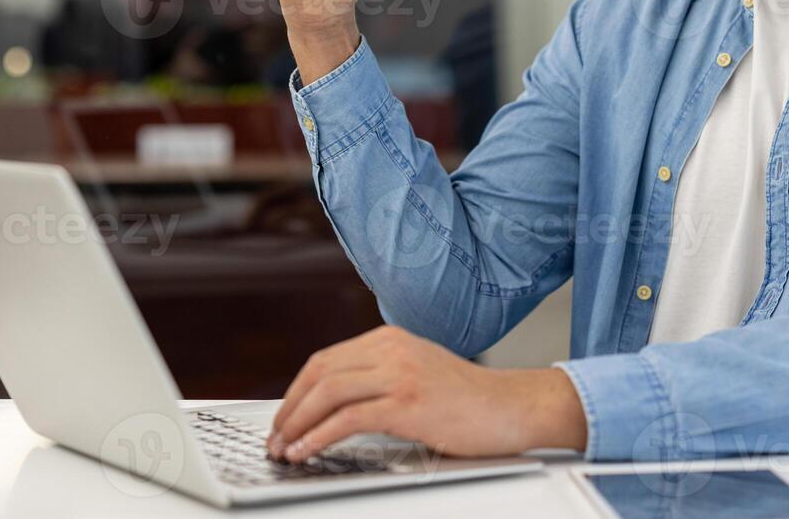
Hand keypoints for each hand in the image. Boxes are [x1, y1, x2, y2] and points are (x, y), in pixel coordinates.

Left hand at [265, 326, 586, 461]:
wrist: (513, 407)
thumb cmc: (470, 400)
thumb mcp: (419, 373)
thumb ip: (381, 377)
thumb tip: (333, 405)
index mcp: (391, 339)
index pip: (326, 360)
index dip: (296, 391)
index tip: (283, 418)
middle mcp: (392, 349)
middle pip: (319, 372)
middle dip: (289, 409)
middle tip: (275, 437)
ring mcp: (400, 373)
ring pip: (328, 392)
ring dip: (297, 424)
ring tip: (284, 448)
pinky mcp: (408, 403)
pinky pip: (348, 418)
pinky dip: (318, 436)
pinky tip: (306, 451)